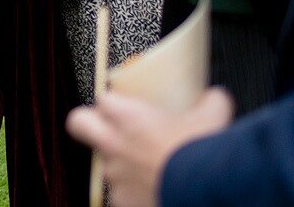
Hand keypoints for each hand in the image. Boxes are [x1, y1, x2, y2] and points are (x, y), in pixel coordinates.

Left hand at [66, 87, 233, 206]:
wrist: (204, 189)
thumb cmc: (201, 153)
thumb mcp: (212, 117)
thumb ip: (210, 101)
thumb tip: (215, 97)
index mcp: (126, 115)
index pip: (102, 98)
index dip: (112, 102)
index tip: (124, 105)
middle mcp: (112, 143)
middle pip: (78, 123)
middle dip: (87, 123)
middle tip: (107, 128)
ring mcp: (114, 174)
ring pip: (104, 164)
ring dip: (120, 163)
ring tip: (146, 167)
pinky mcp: (122, 201)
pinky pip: (121, 194)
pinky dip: (134, 192)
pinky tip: (153, 189)